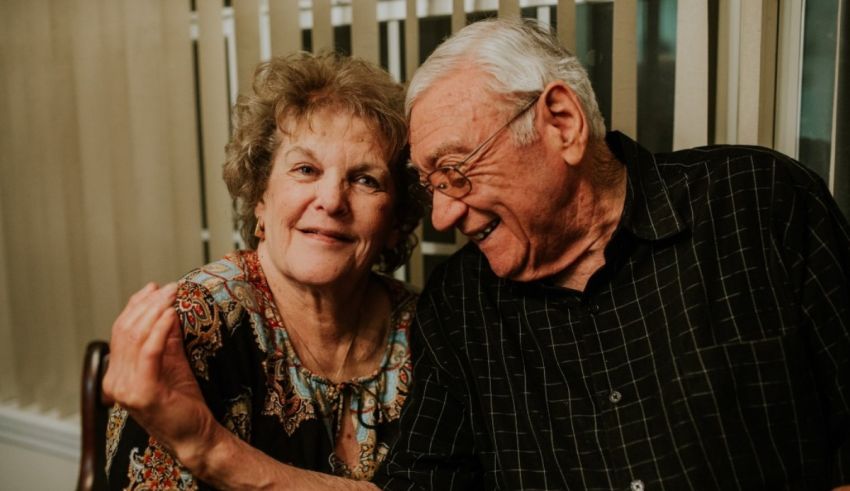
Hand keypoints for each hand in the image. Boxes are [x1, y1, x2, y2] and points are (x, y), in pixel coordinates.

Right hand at [102, 282, 216, 468]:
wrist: (194, 435)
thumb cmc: (183, 402)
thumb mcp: (173, 361)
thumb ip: (166, 337)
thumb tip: (167, 306)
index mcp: (116, 373)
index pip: (121, 330)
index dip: (136, 305)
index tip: (155, 287)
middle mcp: (114, 380)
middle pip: (126, 329)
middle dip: (149, 304)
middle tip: (170, 287)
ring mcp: (125, 388)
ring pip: (135, 337)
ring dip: (156, 310)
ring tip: (173, 295)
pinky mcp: (142, 392)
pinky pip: (149, 352)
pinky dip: (160, 329)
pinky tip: (171, 314)